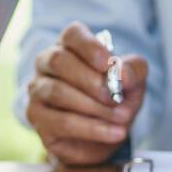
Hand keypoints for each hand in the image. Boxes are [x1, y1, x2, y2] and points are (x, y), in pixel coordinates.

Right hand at [25, 22, 145, 165]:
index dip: (90, 47)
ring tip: (122, 118)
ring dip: (94, 107)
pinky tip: (114, 133)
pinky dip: (92, 128)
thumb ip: (133, 71)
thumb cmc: (114, 101)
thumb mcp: (133, 83)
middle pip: (59, 60)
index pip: (72, 35)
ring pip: (58, 93)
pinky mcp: (37, 117)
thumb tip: (123, 73)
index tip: (108, 63)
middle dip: (90, 80)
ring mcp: (38, 90)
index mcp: (70, 46)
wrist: (104, 136)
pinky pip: (62, 122)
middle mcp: (47, 63)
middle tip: (115, 97)